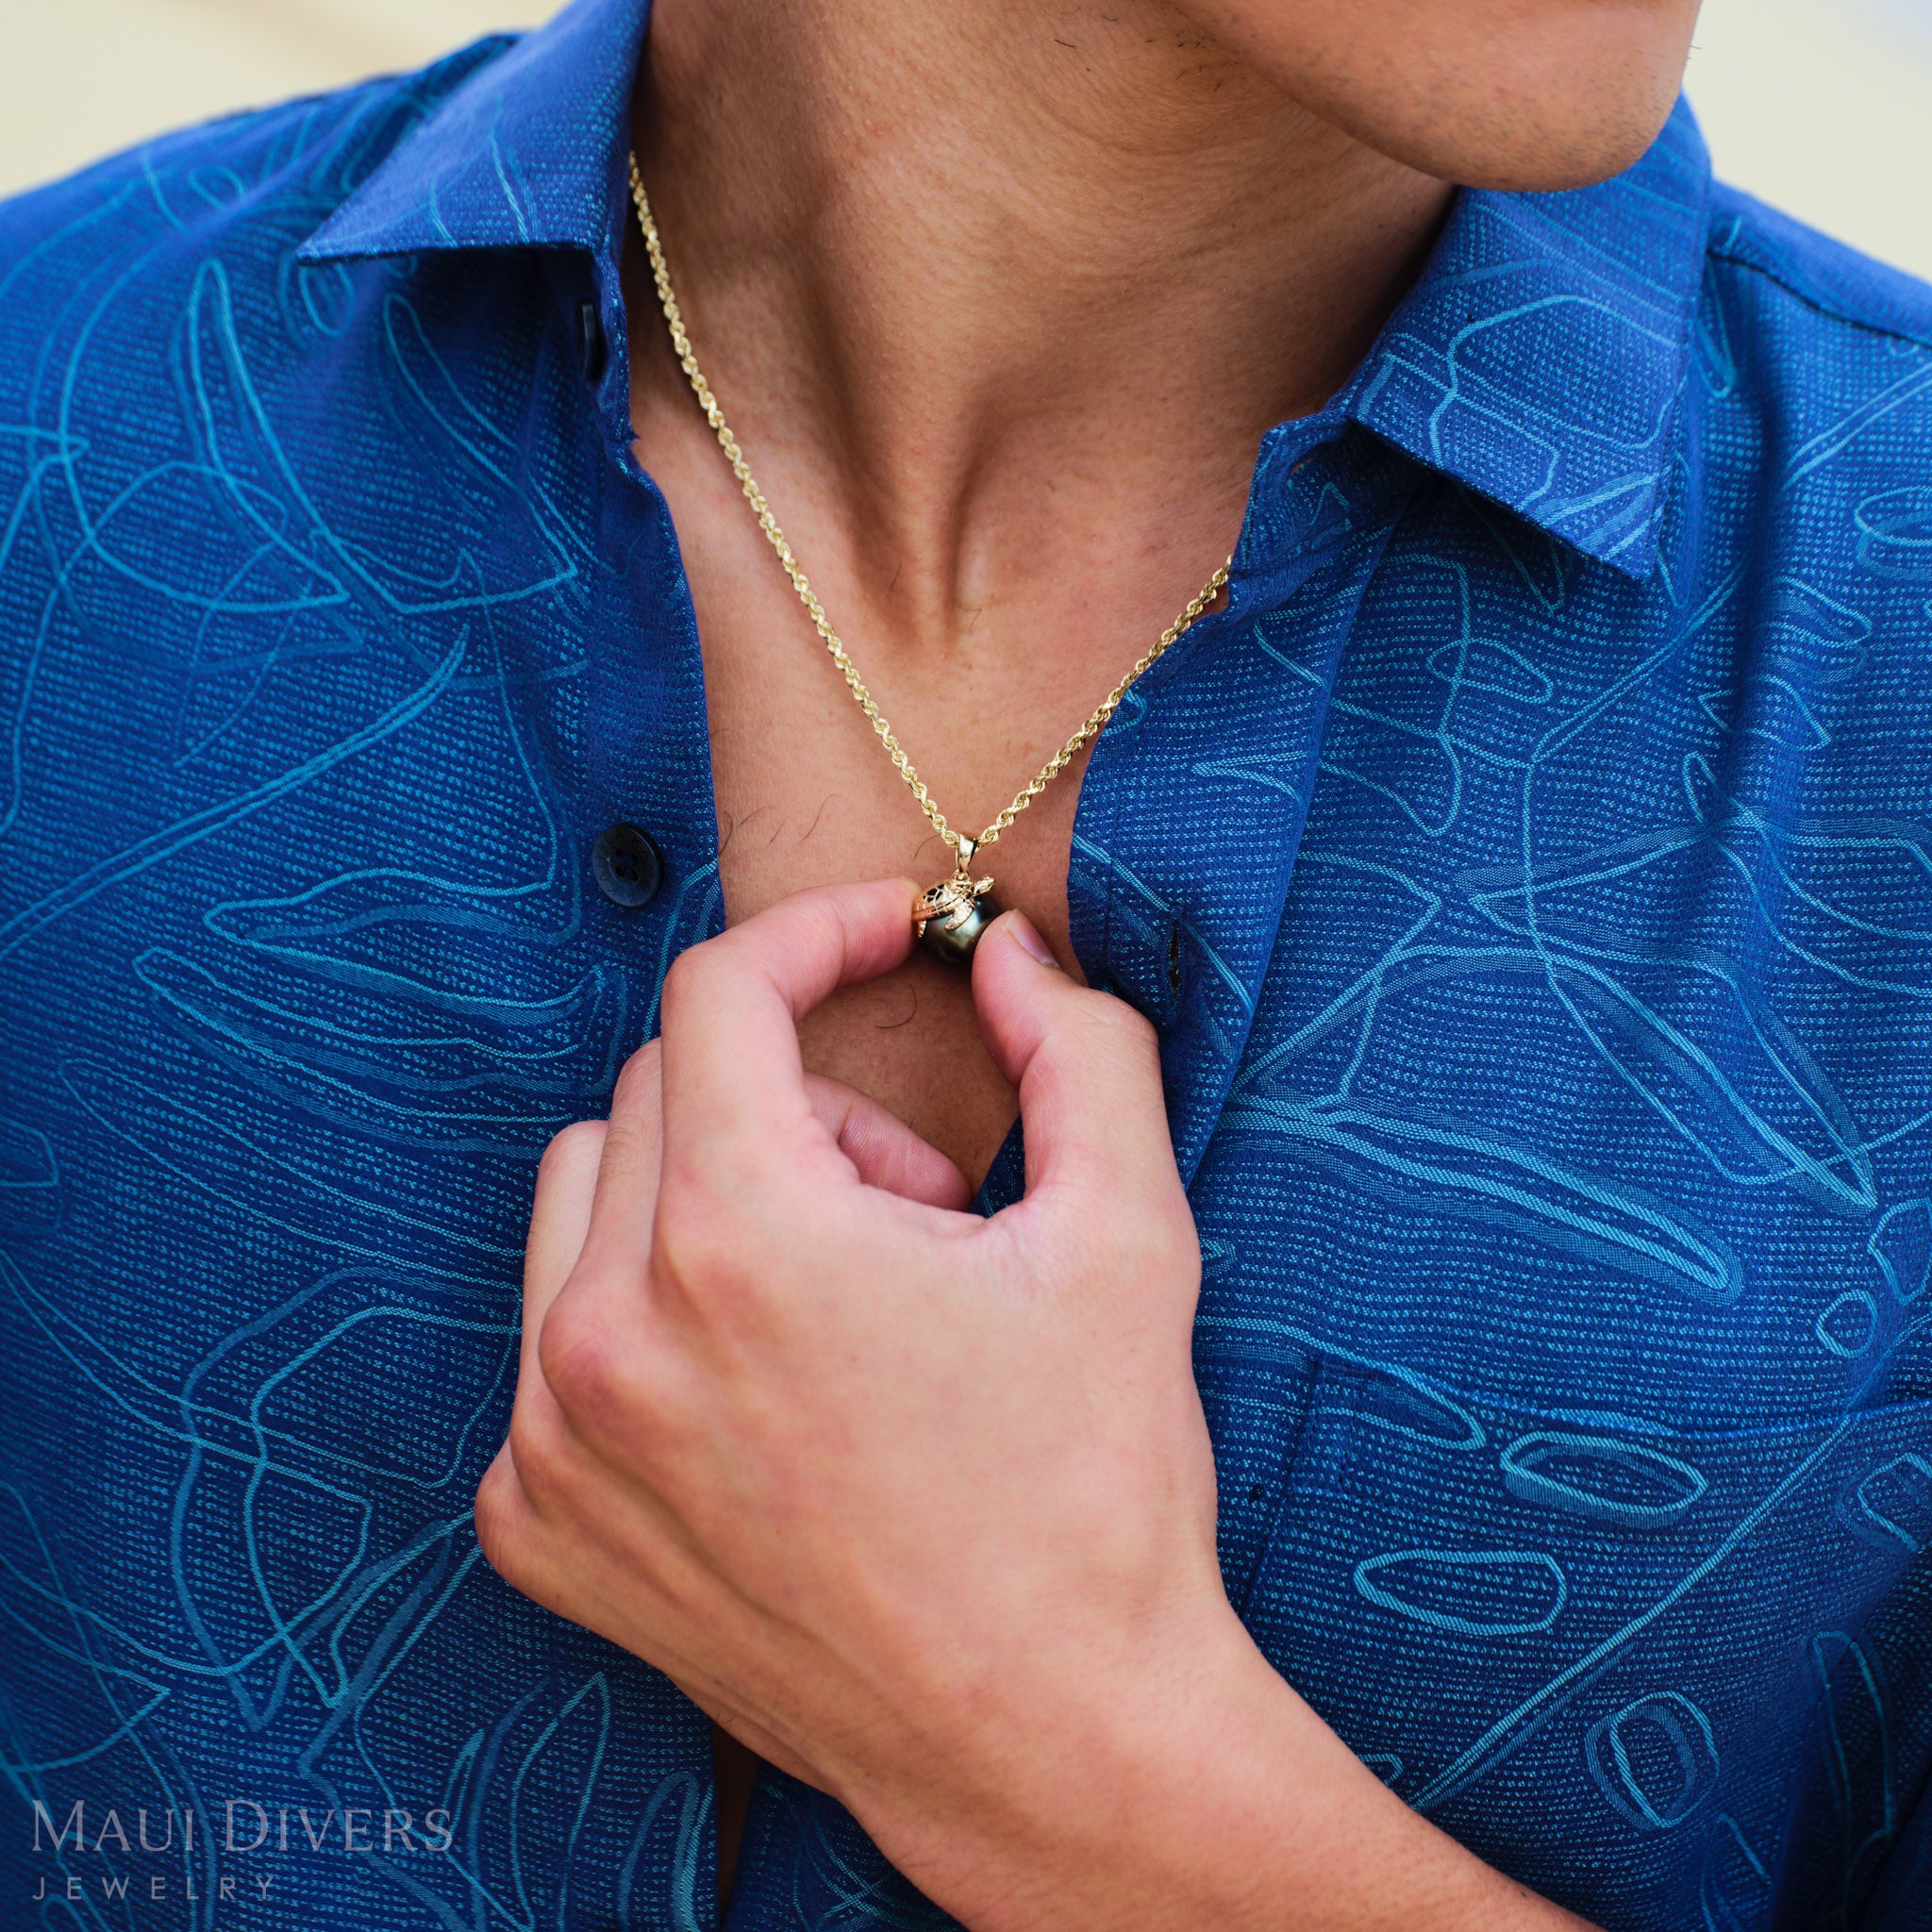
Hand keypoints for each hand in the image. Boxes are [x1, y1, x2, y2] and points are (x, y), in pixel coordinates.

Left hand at [475, 879, 1595, 1931]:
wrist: (1046, 1742)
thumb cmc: (1097, 1490)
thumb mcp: (1129, 1239)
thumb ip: (1080, 1050)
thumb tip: (1007, 953)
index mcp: (744, 1239)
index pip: (721, 991)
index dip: (816, 933)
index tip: (889, 940)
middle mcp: (608, 1332)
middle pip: (661, 1084)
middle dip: (793, 1097)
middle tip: (914, 1203)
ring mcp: (554, 1439)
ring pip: (583, 1195)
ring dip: (704, 1193)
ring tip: (834, 1297)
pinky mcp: (536, 1524)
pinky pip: (549, 1335)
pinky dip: (645, 1317)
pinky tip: (764, 1395)